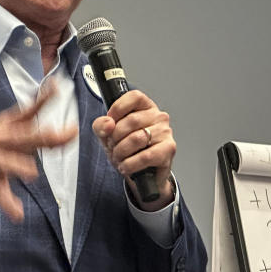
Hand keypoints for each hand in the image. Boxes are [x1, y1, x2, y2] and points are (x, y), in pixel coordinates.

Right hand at [0, 87, 76, 221]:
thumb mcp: (3, 123)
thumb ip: (29, 111)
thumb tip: (53, 90)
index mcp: (8, 127)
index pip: (29, 112)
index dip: (43, 101)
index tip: (58, 90)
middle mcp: (0, 141)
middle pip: (24, 138)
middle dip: (43, 137)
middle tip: (60, 136)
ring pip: (7, 163)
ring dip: (18, 168)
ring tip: (31, 174)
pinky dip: (8, 205)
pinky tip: (17, 214)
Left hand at [92, 90, 175, 211]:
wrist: (142, 174)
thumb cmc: (128, 150)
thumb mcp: (108, 135)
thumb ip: (101, 126)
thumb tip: (108, 124)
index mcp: (145, 106)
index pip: (134, 97)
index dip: (117, 110)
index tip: (110, 125)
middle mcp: (159, 116)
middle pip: (132, 120)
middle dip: (115, 138)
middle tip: (113, 148)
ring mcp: (165, 132)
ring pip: (137, 139)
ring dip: (121, 152)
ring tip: (119, 158)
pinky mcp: (169, 149)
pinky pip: (146, 156)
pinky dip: (131, 164)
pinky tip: (126, 167)